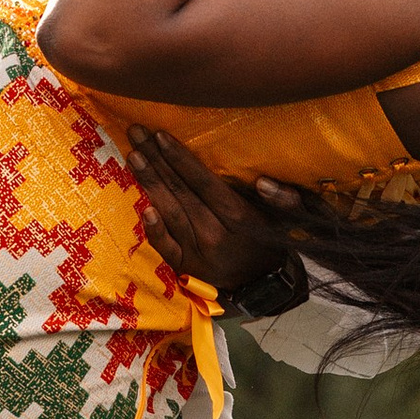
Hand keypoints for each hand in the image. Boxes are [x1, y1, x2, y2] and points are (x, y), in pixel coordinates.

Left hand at [126, 127, 302, 298]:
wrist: (263, 286)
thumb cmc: (271, 240)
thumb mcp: (286, 219)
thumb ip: (283, 199)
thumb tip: (263, 182)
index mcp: (238, 217)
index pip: (203, 182)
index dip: (181, 159)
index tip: (161, 135)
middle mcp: (214, 233)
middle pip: (182, 191)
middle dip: (157, 160)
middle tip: (137, 133)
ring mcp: (197, 252)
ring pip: (170, 212)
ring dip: (149, 182)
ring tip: (133, 155)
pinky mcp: (185, 267)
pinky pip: (165, 248)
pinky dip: (153, 229)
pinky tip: (141, 207)